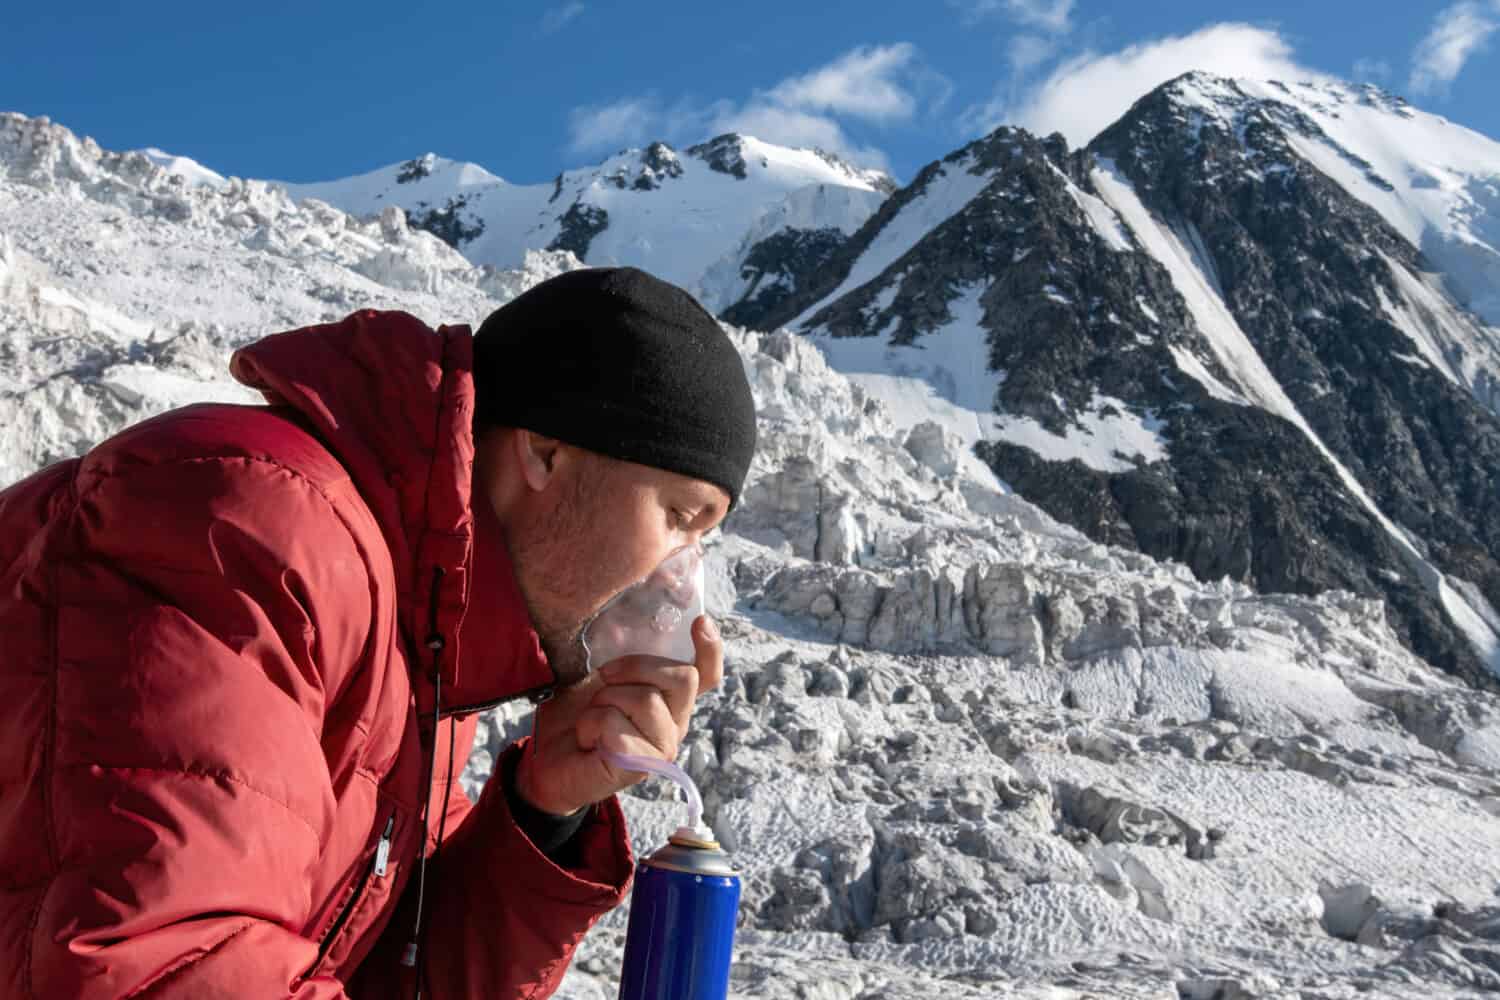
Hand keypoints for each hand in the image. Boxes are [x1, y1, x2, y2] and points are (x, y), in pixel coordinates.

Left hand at [516, 615, 723, 815]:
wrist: (545, 760)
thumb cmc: (574, 716)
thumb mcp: (594, 676)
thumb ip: (615, 655)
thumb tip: (619, 627)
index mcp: (669, 699)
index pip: (705, 675)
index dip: (710, 649)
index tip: (700, 622)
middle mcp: (674, 723)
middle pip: (683, 678)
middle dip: (637, 666)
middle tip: (605, 676)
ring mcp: (661, 748)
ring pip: (646, 700)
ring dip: (603, 700)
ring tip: (591, 718)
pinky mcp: (639, 767)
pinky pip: (615, 726)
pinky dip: (590, 725)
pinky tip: (587, 740)